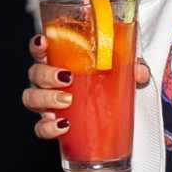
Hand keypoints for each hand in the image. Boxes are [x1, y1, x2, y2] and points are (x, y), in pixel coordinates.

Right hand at [21, 34, 149, 143]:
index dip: (37, 45)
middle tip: (67, 78)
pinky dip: (48, 128)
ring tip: (67, 101)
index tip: (44, 43)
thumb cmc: (103, 85)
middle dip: (46, 75)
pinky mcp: (50, 124)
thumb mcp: (118, 72)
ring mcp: (46, 102)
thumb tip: (140, 72)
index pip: (40, 49)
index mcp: (59, 62)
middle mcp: (47, 81)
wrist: (104, 117)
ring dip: (46, 99)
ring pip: (31, 98)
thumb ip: (129, 67)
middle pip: (34, 73)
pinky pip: (40, 127)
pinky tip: (63, 125)